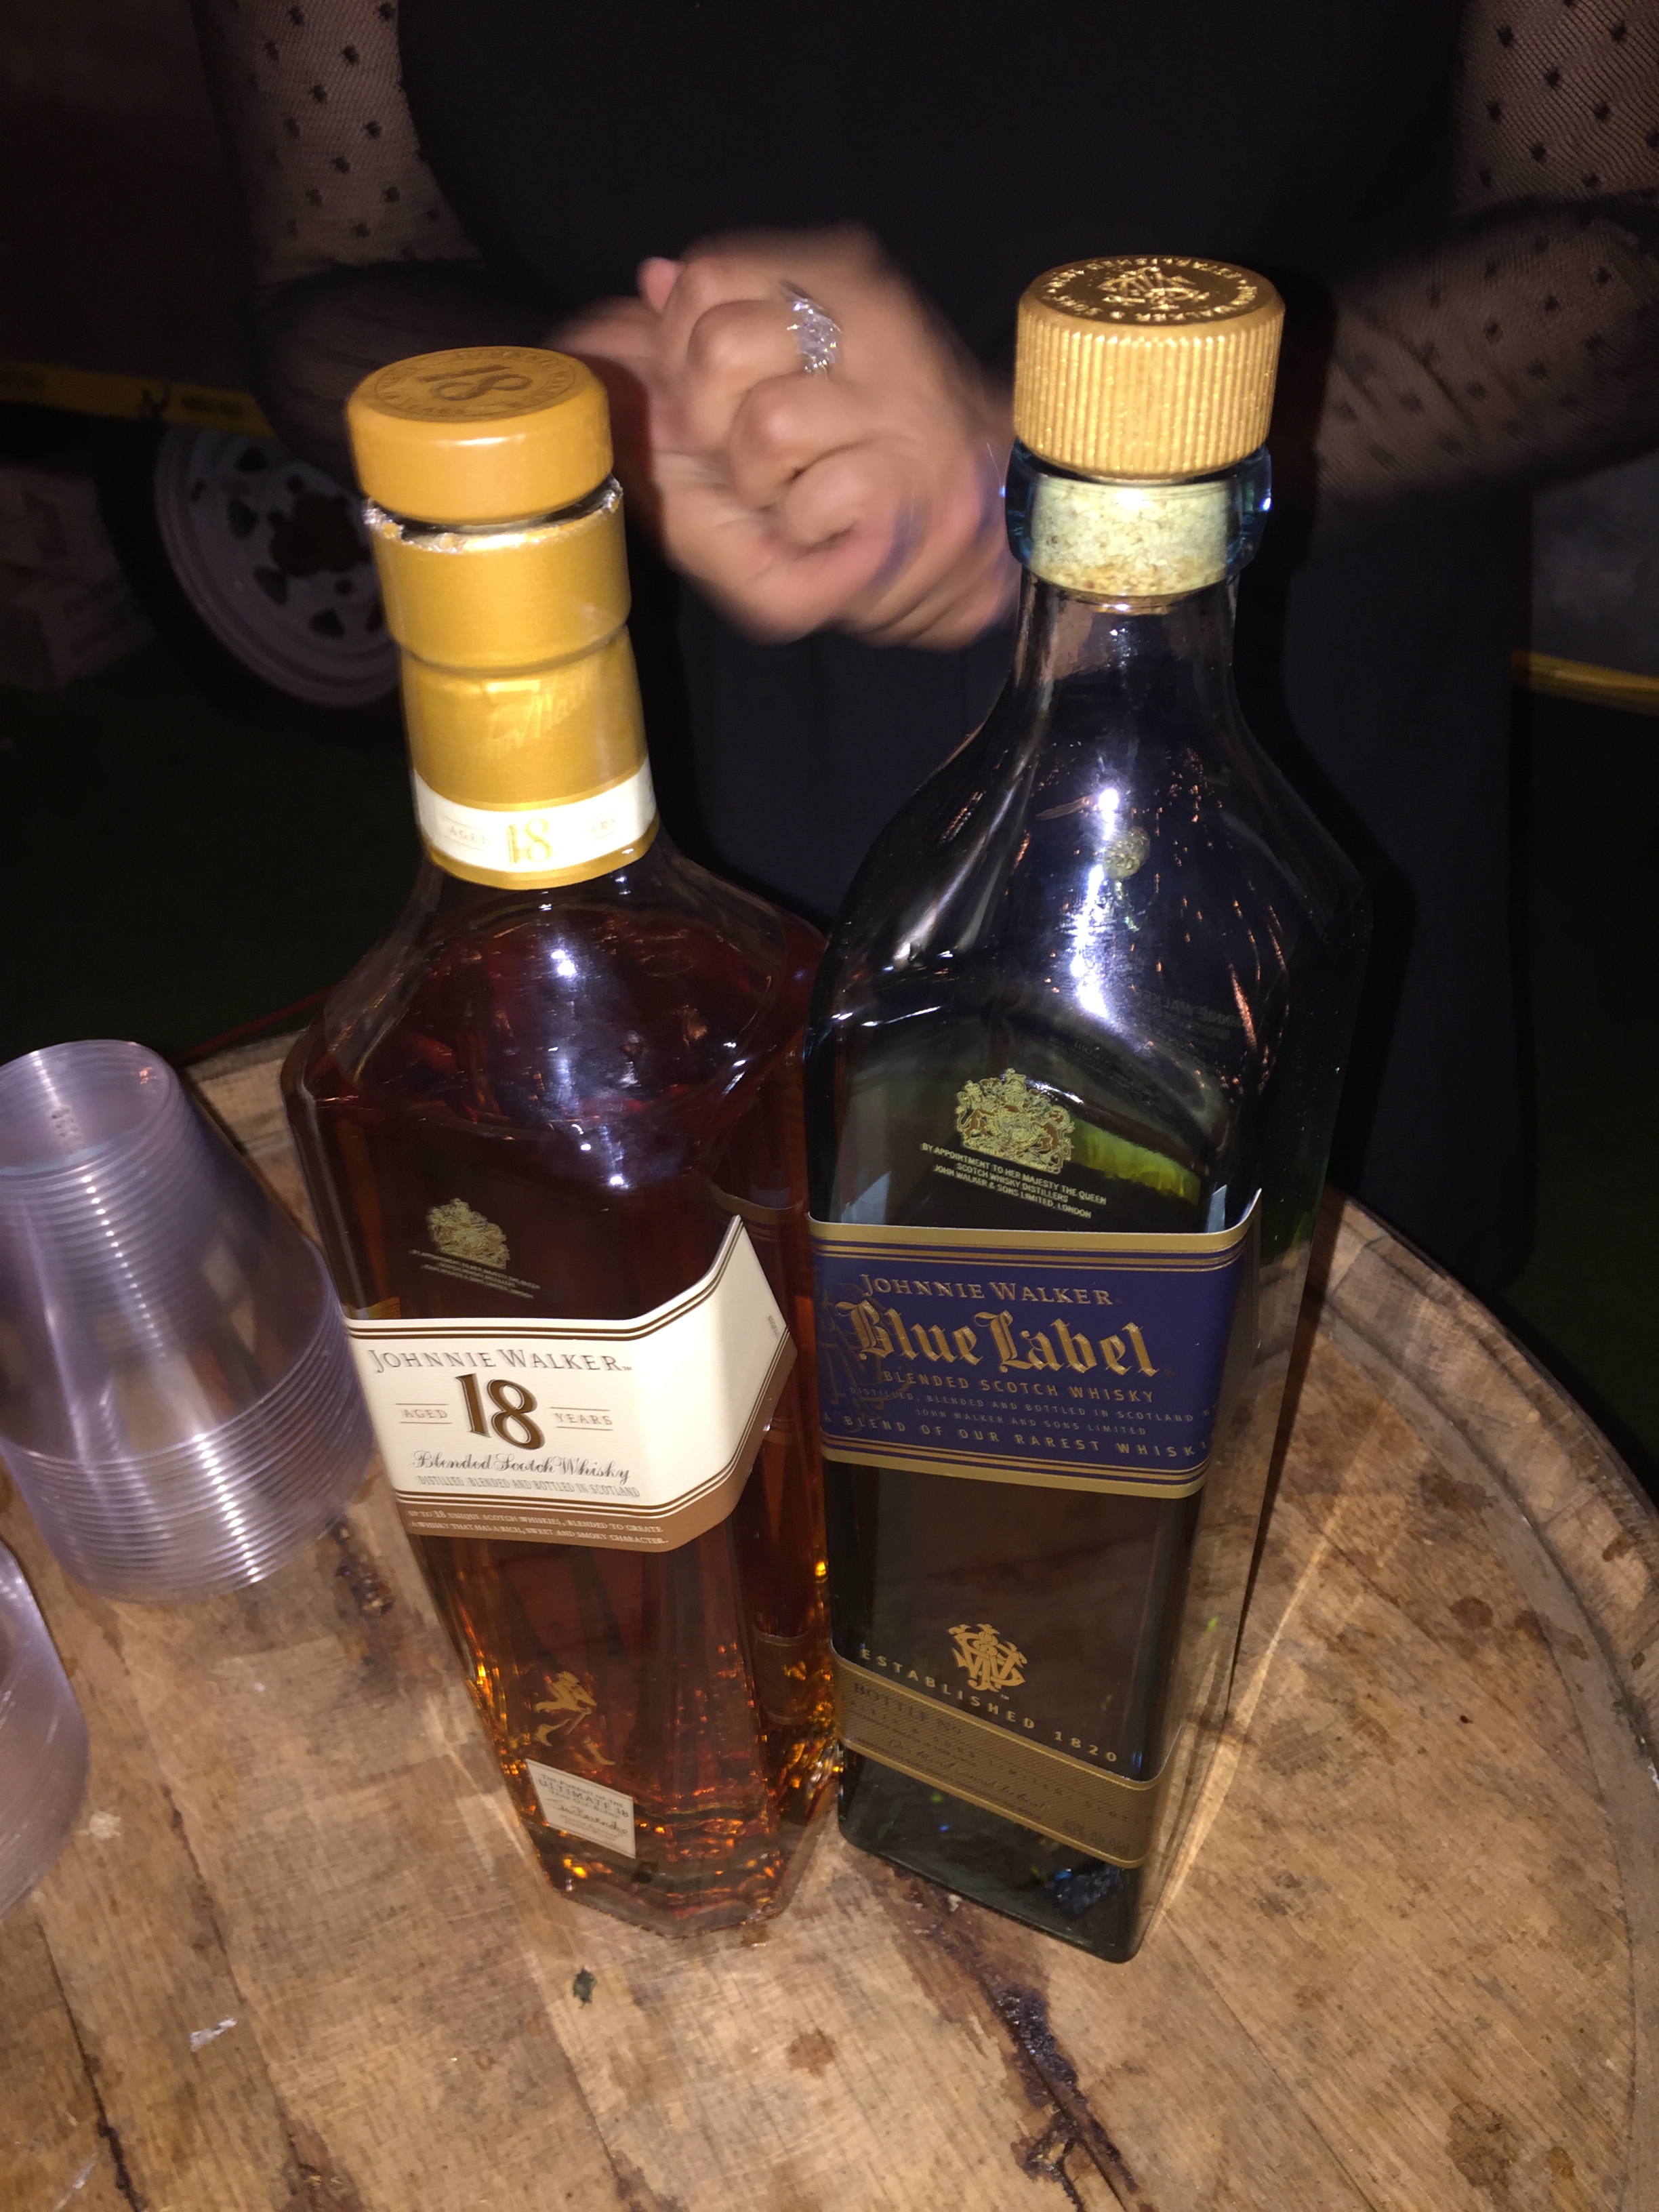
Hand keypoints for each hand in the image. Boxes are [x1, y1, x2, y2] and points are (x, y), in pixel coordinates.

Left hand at [557, 229, 1015, 649]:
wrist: (989, 530)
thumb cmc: (868, 454)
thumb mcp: (782, 371)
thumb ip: (705, 327)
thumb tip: (649, 278)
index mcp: (839, 279)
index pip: (708, 273)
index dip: (676, 350)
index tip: (703, 399)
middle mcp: (876, 324)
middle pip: (720, 346)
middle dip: (706, 424)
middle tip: (748, 458)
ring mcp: (902, 403)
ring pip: (765, 427)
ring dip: (758, 486)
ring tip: (797, 495)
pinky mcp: (914, 481)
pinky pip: (813, 501)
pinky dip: (805, 532)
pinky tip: (834, 528)